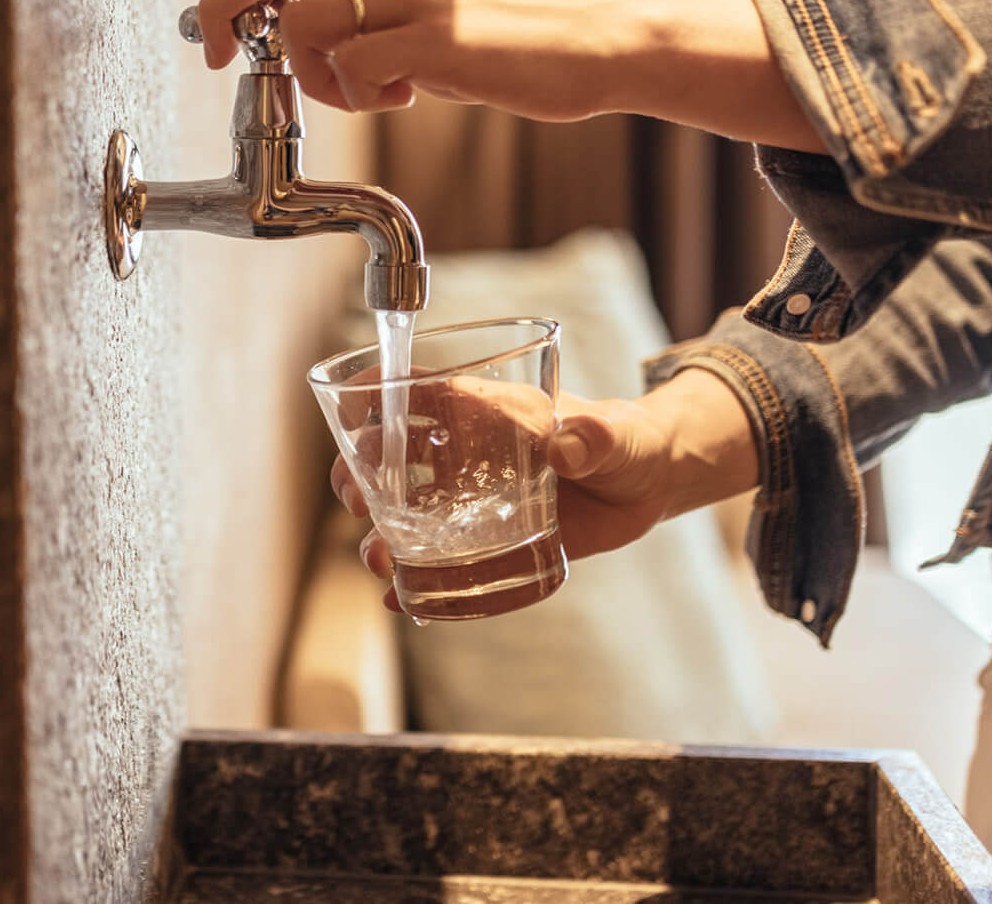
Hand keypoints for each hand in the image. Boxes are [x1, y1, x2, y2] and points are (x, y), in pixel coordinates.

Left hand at [194, 0, 822, 152]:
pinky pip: (358, 64)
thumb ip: (374, 31)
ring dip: (313, 75)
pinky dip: (360, 95)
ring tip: (368, 95)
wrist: (596, 44)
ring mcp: (416, 1)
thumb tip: (318, 59)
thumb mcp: (429, 22)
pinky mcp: (441, 40)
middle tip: (223, 60)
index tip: (216, 40)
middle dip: (227, 11)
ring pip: (307, 24)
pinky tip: (407, 99)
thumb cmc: (514, 43)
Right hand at [330, 369, 757, 612]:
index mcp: (484, 412)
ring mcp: (470, 500)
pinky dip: (414, 583)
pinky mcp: (486, 543)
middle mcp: (464, 453)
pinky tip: (402, 601)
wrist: (645, 484)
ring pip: (403, 513)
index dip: (376, 390)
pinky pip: (439, 562)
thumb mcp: (615, 435)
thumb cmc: (624, 441)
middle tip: (356, 498)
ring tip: (380, 560)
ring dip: (379, 534)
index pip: (417, 390)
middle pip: (388, 454)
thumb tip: (570, 445)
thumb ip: (595, 436)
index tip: (346, 404)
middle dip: (357, 473)